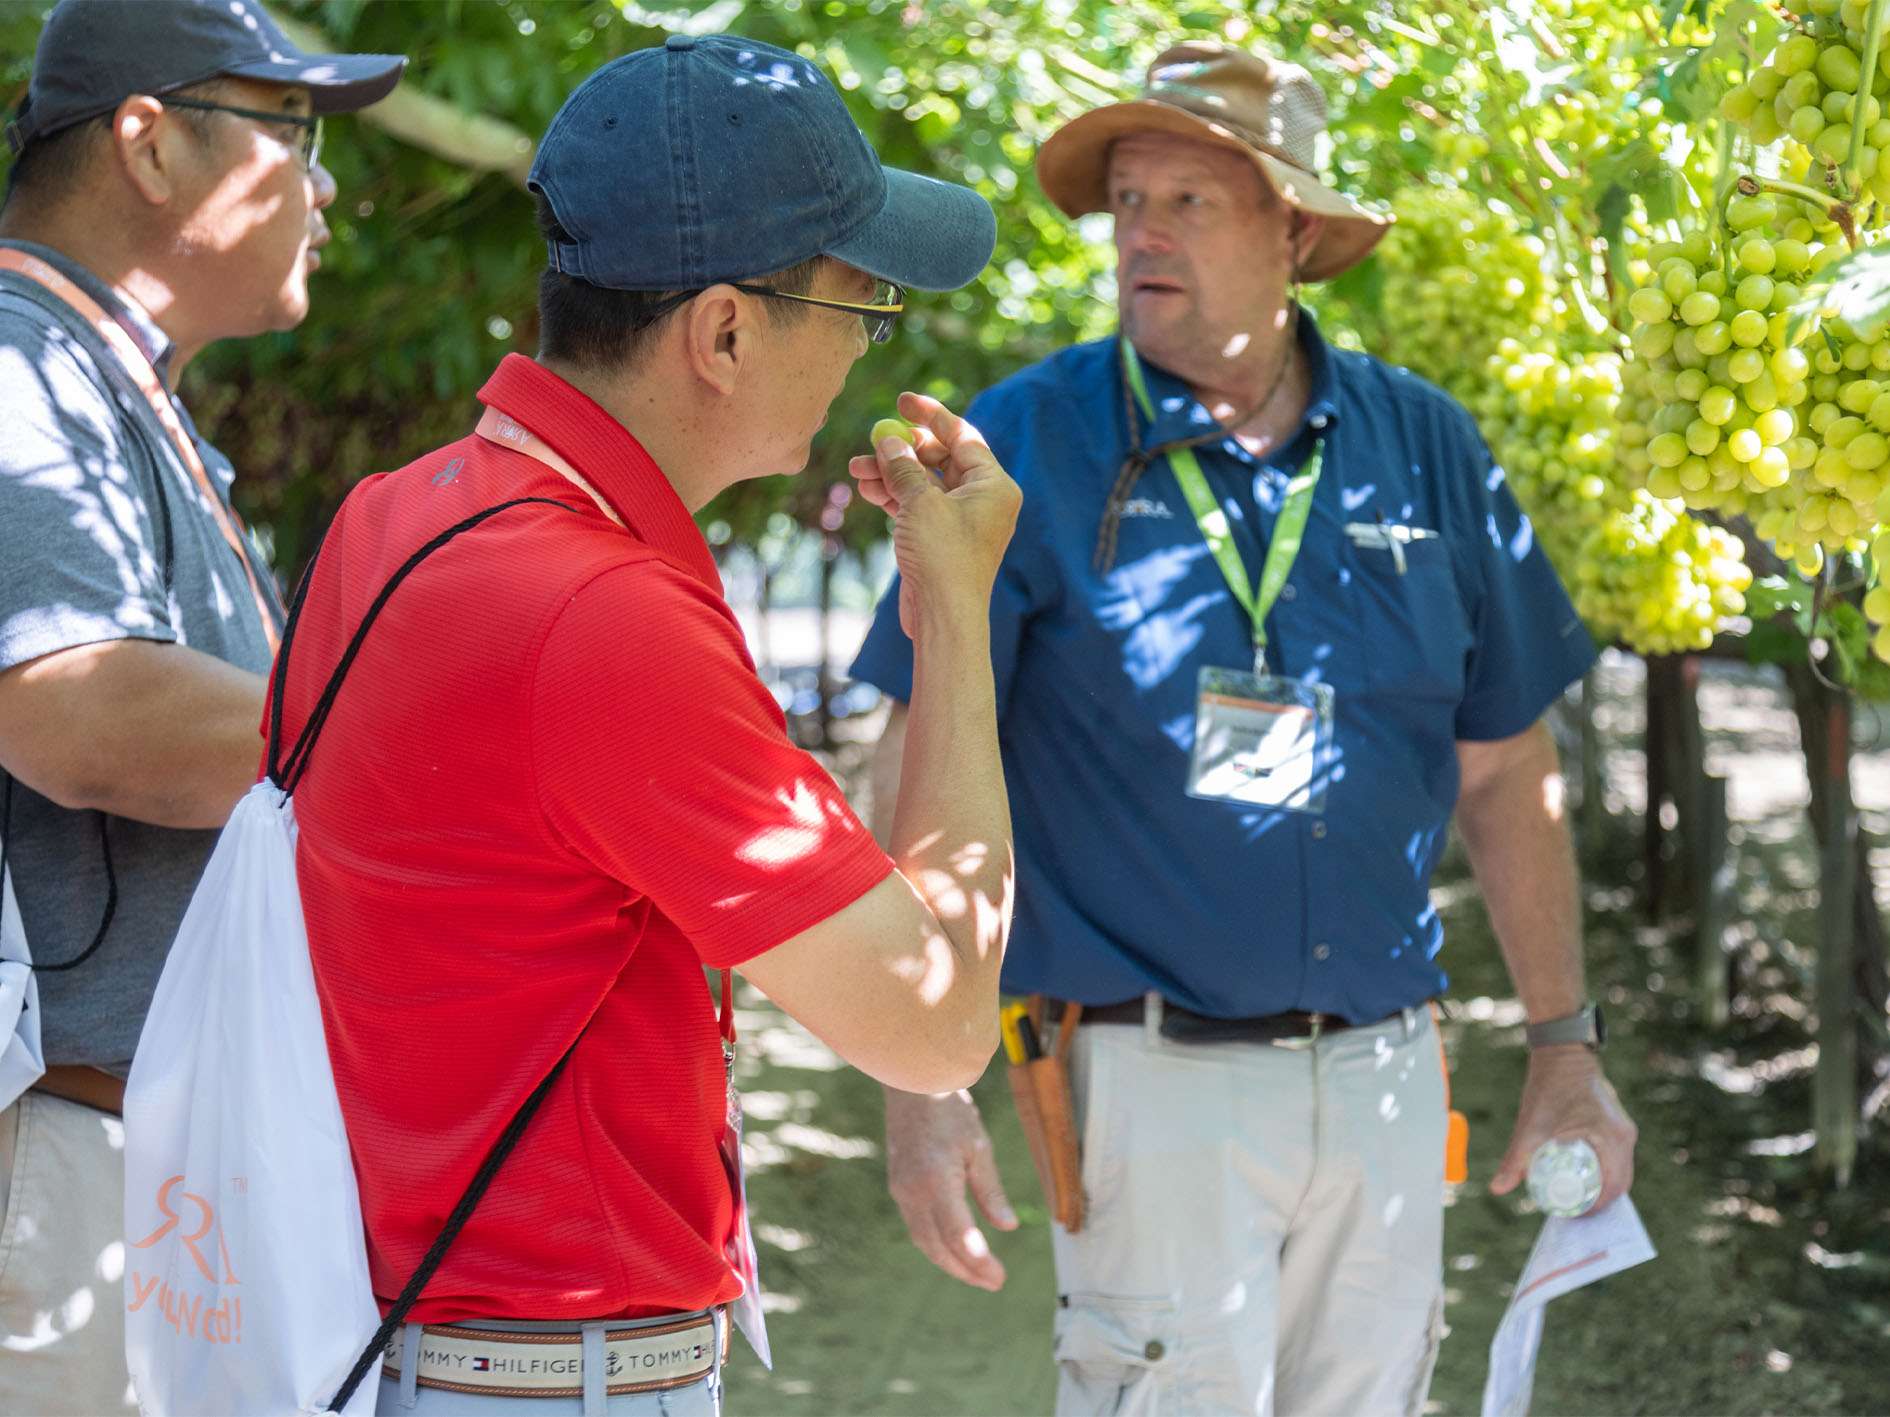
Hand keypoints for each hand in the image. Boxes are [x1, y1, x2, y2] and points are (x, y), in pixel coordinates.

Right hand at [846, 393, 1020, 638]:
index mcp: (993, 484)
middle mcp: (982, 499)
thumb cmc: (944, 558)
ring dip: (891, 474)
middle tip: (872, 442)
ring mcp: (961, 520)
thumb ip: (905, 468)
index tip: (903, 401)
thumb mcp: (921, 503)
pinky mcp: (941, 538)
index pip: (961, 436)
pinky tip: (868, 489)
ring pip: (923, 484)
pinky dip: (894, 497)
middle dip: (902, 451)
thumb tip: (890, 442)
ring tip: (857, 470)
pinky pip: (918, 506)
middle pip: (940, 458)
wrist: (944, 616)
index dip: (931, 416)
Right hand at [884, 1085, 1017, 1290]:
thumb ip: (990, 1190)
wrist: (911, 1085)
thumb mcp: (978, 1146)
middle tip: (994, 1283)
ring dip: (950, 1262)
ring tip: (977, 1274)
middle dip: (966, 1270)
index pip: (958, 1235)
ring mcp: (901, 1191)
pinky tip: (953, 1248)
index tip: (999, 1278)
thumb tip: (1008, 1227)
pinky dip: (936, 1244)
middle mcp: (913, 1192)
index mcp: (936, 1181)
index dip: (978, 1262)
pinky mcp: (898, 1187)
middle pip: (938, 1247)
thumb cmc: (949, 1110)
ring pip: (924, 1241)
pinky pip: (916, 1227)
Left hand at [1490, 1046, 1637, 1213]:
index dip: (1595, 1208)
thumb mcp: (1530, 1126)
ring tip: (1575, 1197)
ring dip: (1601, 1187)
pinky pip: (1616, 1157)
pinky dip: (1603, 1171)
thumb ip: (1515, 1159)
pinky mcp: (1618, 1125)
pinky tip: (1582, 1176)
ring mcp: (1624, 1130)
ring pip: (1620, 1171)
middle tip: (1572, 1210)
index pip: (1613, 1188)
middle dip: (1598, 1201)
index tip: (1573, 1215)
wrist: (1562, 1053)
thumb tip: (1496, 1189)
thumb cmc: (1548, 1087)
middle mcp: (1625, 1137)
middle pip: (1620, 1183)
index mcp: (1612, 1139)